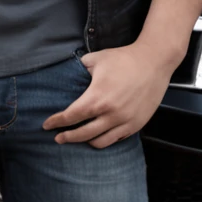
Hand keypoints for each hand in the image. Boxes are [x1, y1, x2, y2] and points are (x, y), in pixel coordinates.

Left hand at [42, 41, 178, 147]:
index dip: (56, 122)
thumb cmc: (124, 59)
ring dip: (85, 141)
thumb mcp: (96, 60)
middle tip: (58, 137)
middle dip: (67, 137)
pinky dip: (104, 139)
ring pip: (99, 142)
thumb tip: (68, 76)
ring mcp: (125, 121)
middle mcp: (110, 114)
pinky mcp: (136, 124)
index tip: (47, 125)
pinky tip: (99, 134)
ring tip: (79, 137)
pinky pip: (116, 139)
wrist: (154, 62)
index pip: (71, 116)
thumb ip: (79, 69)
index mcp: (97, 98)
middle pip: (82, 134)